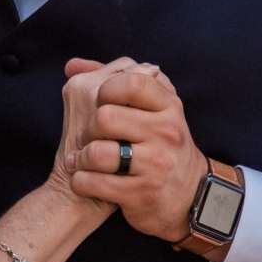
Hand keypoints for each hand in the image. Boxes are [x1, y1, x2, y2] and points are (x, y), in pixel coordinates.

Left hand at [60, 59, 201, 242]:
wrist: (190, 195)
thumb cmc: (159, 144)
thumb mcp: (154, 110)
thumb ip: (116, 81)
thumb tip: (71, 66)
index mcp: (169, 107)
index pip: (133, 83)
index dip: (106, 89)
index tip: (100, 102)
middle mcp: (167, 133)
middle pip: (105, 117)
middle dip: (87, 129)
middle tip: (88, 137)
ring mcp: (156, 165)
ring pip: (97, 153)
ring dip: (81, 158)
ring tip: (82, 160)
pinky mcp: (142, 194)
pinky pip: (94, 183)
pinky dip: (81, 181)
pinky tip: (84, 180)